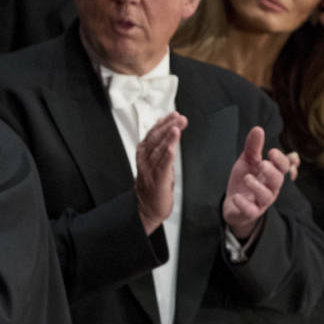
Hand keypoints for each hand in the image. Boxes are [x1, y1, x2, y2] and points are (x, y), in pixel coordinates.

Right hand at [135, 112, 186, 234]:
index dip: (163, 123)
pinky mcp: (157, 182)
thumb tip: (169, 128)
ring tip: (176, 129)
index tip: (173, 115)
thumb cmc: (153, 185)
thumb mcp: (156, 161)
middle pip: (155, 140)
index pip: (153, 134)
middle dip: (168, 127)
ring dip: (167, 139)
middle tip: (180, 119)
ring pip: (158, 151)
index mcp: (144, 154)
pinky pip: (162, 167)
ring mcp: (149, 171)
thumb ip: (161, 145)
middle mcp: (145, 161)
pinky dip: (166, 157)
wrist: (147, 208)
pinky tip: (171, 149)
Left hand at [223, 126, 296, 238]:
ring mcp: (261, 202)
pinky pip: (251, 211)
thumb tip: (258, 129)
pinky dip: (244, 204)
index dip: (280, 160)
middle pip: (278, 181)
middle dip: (272, 172)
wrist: (234, 203)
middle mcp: (270, 188)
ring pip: (267, 197)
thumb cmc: (245, 180)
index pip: (283, 167)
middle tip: (262, 163)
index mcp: (272, 174)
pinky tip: (237, 197)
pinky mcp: (250, 212)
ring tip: (247, 178)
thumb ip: (253, 147)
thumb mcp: (247, 161)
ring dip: (258, 187)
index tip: (271, 151)